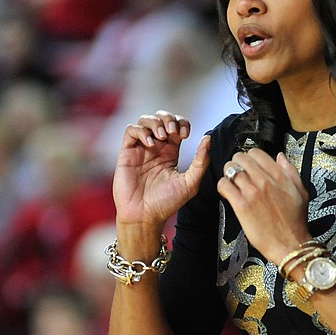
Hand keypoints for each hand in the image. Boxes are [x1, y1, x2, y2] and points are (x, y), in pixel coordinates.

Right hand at [113, 111, 210, 229]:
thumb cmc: (166, 203)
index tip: (185, 135)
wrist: (144, 216)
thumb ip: (201, 161)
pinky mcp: (127, 153)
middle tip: (174, 131)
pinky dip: (141, 131)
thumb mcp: (190, 182)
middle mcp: (155, 148)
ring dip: (155, 122)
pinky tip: (150, 144)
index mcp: (170, 152)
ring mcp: (140, 149)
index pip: (176, 126)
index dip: (182, 123)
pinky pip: (131, 130)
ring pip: (145, 120)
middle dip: (168, 118)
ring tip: (162, 136)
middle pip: (161, 118)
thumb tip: (208, 138)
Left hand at [217, 149, 309, 263]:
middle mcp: (264, 181)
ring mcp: (252, 192)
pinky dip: (222, 186)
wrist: (289, 244)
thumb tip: (281, 156)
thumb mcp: (301, 192)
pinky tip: (227, 191)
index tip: (249, 164)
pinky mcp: (241, 205)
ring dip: (228, 173)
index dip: (250, 156)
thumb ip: (290, 171)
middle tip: (237, 171)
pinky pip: (224, 185)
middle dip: (237, 162)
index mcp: (279, 176)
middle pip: (241, 158)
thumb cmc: (294, 222)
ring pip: (230, 169)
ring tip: (231, 181)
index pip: (257, 153)